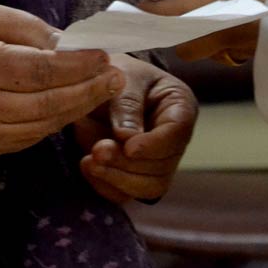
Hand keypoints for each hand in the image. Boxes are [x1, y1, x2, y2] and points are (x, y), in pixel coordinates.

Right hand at [0, 3, 124, 157]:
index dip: (75, 66)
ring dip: (80, 106)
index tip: (103, 56)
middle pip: (46, 102)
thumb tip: (72, 46)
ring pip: (45, 124)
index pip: (37, 70)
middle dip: (87, 89)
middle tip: (117, 76)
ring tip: (105, 88)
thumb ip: (31, 29)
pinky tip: (79, 103)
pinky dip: (61, 120)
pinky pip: (35, 136)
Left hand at [70, 55, 195, 203]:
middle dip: (128, 163)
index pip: (177, 132)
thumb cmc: (114, 73)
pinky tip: (87, 166)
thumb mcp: (122, 76)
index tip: (128, 147)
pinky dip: (105, 186)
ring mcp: (155, 162)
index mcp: (179, 108)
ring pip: (147, 186)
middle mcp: (173, 140)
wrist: (94, 85)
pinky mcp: (133, 177)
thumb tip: (127, 138)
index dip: (154, 144)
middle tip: (98, 151)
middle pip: (162, 166)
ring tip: (90, 161)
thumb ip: (126, 104)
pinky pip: (125, 193)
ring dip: (117, 178)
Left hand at [141, 0, 267, 64]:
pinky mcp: (265, 55)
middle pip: (186, 41)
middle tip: (180, 4)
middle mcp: (228, 34)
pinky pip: (235, 50)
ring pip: (211, 47)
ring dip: (205, 33)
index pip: (173, 14)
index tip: (141, 5)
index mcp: (221, 6)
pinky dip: (230, 37)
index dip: (153, 10)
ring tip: (214, 8)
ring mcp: (247, 49)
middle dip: (178, 28)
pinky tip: (244, 17)